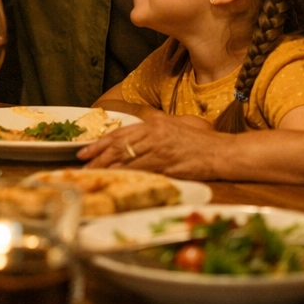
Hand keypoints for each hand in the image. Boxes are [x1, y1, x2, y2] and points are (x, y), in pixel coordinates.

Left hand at [76, 112, 229, 180]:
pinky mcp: (165, 164)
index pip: (120, 133)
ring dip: (107, 167)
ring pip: (125, 158)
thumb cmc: (202, 141)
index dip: (100, 143)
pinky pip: (140, 170)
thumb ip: (157, 129)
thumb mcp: (177, 126)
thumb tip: (139, 139)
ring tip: (92, 175)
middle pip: (118, 145)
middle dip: (97, 156)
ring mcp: (159, 148)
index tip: (85, 150)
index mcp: (154, 123)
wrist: (221, 152)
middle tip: (81, 165)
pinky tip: (114, 180)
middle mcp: (153, 133)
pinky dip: (125, 175)